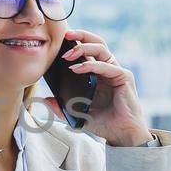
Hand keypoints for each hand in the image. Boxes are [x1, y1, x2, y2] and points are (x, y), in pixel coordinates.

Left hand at [61, 28, 151, 146]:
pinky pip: (106, 66)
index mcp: (99, 73)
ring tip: (67, 55)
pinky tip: (76, 68)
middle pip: (97, 42)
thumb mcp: (77, 114)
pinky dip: (91, 65)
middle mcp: (108, 69)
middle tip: (65, 36)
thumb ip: (62, 107)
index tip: (60, 40)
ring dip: (83, 47)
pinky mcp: (124, 77)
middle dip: (81, 36)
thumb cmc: (104, 123)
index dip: (76, 41)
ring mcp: (117, 71)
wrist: (121, 135)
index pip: (89, 50)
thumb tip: (46, 99)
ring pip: (102, 49)